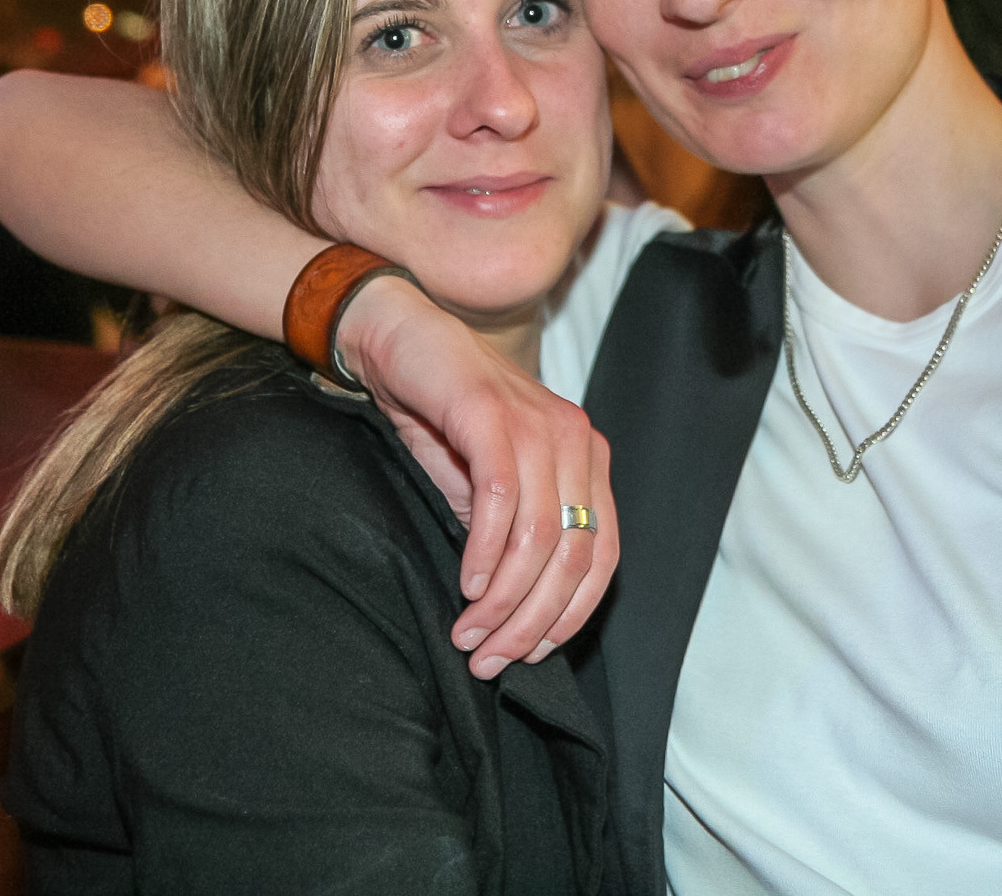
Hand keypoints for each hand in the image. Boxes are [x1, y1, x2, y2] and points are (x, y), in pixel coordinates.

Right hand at [339, 276, 617, 677]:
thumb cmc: (443, 420)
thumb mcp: (489, 489)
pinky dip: (485, 551)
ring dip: (504, 599)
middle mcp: (577, 440)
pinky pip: (502, 500)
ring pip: (542, 537)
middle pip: (575, 555)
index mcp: (587, 459)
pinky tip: (466, 584)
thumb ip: (514, 539)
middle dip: (533, 620)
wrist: (399, 343)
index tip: (531, 656)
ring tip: (469, 634)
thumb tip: (518, 615)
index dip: (571, 615)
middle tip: (490, 659)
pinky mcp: (493, 413)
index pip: (602, 556)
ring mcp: (540, 423)